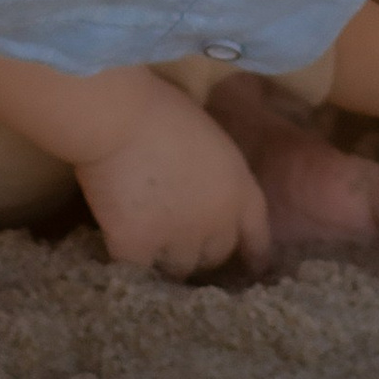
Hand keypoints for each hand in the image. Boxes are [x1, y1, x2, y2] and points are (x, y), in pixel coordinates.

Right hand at [70, 78, 271, 279]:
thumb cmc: (164, 109)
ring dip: (167, 260)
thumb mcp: (211, 141)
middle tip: (182, 241)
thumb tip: (199, 191)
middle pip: (216, 256)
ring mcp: (178, 240)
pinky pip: (138, 268)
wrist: (121, 118)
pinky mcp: (139, 249)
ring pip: (179, 268)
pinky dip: (130, 261)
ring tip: (151, 248)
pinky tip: (121, 248)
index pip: (257, 234)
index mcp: (239, 189)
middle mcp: (217, 223)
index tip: (254, 268)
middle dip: (202, 251)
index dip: (255, 253)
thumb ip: (213, 176)